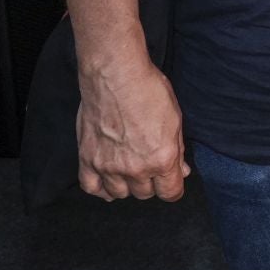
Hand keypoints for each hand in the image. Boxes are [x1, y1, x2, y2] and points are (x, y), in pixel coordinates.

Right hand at [77, 56, 189, 201]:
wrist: (117, 76)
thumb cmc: (150, 92)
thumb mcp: (176, 120)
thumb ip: (178, 150)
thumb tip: (182, 171)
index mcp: (161, 159)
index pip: (170, 193)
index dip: (174, 187)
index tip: (172, 180)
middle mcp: (135, 168)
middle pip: (145, 194)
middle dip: (152, 182)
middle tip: (151, 164)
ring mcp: (108, 166)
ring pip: (120, 194)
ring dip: (128, 185)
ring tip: (131, 168)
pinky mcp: (87, 159)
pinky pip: (91, 188)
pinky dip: (100, 189)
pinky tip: (108, 181)